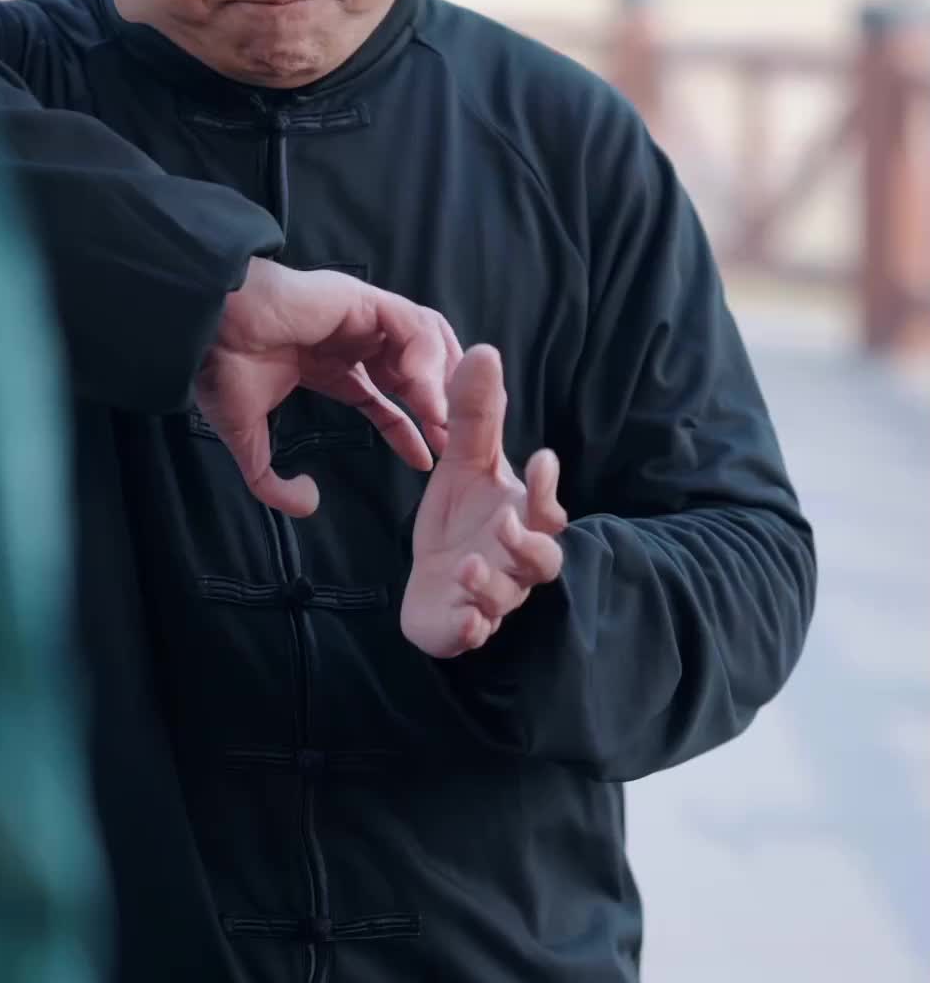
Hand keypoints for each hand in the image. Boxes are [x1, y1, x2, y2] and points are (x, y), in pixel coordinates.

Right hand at [196, 259, 461, 515]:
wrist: (207, 330)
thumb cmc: (219, 370)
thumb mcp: (246, 441)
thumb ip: (272, 483)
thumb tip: (308, 503)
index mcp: (327, 363)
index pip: (384, 396)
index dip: (409, 427)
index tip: (426, 458)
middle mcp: (348, 337)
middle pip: (415, 364)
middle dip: (437, 400)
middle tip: (452, 438)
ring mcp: (357, 316)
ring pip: (422, 341)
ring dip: (437, 380)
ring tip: (439, 420)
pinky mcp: (361, 300)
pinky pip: (410, 324)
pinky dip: (424, 355)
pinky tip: (420, 390)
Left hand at [400, 345, 565, 658]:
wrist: (435, 580)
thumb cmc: (462, 518)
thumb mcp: (464, 463)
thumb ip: (477, 415)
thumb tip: (485, 349)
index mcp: (523, 518)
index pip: (546, 505)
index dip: (546, 487)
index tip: (542, 458)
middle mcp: (516, 561)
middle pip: (542, 559)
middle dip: (527, 543)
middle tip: (507, 522)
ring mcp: (493, 597)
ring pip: (506, 597)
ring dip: (490, 584)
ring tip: (467, 566)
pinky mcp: (464, 626)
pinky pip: (474, 633)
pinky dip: (470, 628)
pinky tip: (463, 620)